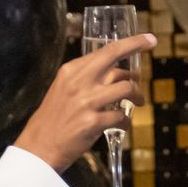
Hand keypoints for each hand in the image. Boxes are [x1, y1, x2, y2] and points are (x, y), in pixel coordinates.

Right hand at [13, 32, 156, 171]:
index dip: (132, 42)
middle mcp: (79, 82)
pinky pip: (121, 117)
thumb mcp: (62, 89)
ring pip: (125, 89)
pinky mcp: (93, 122)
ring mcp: (87, 102)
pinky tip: (122, 124)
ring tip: (137, 102)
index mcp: (71, 70)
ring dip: (137, 96)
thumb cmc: (53, 119)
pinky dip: (126, 121)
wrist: (38, 147)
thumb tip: (113, 73)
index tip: (148, 39)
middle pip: (116, 58)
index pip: (106, 50)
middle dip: (138, 52)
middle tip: (149, 60)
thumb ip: (84, 78)